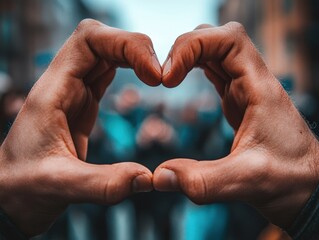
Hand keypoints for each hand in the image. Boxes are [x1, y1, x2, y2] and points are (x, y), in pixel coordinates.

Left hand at [0, 19, 160, 236]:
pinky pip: (106, 72)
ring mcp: (74, 91)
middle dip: (135, 48)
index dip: (125, 45)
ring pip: (105, 53)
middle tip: (160, 76)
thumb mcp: (60, 186)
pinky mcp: (83, 103)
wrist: (12, 194)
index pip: (88, 40)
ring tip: (157, 77)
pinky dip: (128, 68)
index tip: (152, 74)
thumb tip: (149, 177)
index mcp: (52, 92)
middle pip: (101, 40)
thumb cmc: (24, 187)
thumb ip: (104, 183)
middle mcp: (63, 84)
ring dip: (134, 56)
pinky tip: (143, 79)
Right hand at [154, 22, 318, 228]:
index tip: (169, 78)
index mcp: (260, 89)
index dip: (193, 47)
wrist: (308, 183)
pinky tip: (181, 81)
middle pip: (217, 38)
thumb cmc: (289, 179)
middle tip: (165, 78)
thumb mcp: (246, 182)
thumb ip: (202, 180)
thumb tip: (159, 177)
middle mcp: (253, 81)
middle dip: (186, 49)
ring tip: (168, 79)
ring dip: (188, 56)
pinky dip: (194, 67)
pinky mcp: (238, 98)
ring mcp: (245, 87)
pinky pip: (215, 69)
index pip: (228, 40)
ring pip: (214, 50)